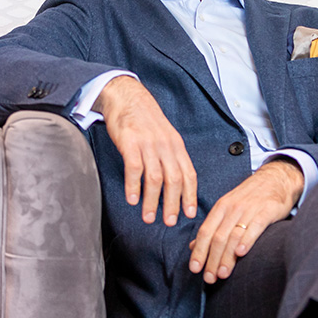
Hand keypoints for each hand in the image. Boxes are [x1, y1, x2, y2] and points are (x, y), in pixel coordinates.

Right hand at [94, 76, 197, 225]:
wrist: (127, 96)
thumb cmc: (144, 119)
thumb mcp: (164, 136)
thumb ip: (170, 156)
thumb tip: (174, 182)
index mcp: (176, 145)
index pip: (189, 174)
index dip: (190, 196)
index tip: (189, 214)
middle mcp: (165, 145)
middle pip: (174, 180)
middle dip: (173, 204)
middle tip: (169, 222)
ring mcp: (148, 144)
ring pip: (155, 178)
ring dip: (153, 201)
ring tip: (149, 217)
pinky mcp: (130, 142)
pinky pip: (134, 168)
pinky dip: (134, 186)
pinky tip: (132, 199)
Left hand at [189, 157, 303, 283]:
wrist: (276, 179)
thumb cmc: (250, 198)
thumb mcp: (228, 208)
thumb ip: (212, 227)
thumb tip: (193, 246)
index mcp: (220, 208)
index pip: (205, 232)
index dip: (199, 251)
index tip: (194, 269)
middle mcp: (232, 208)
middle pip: (217, 237)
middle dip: (211, 260)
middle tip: (209, 278)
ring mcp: (249, 209)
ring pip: (233, 236)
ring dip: (227, 257)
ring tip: (222, 274)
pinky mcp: (267, 210)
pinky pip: (255, 227)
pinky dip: (247, 240)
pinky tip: (241, 253)